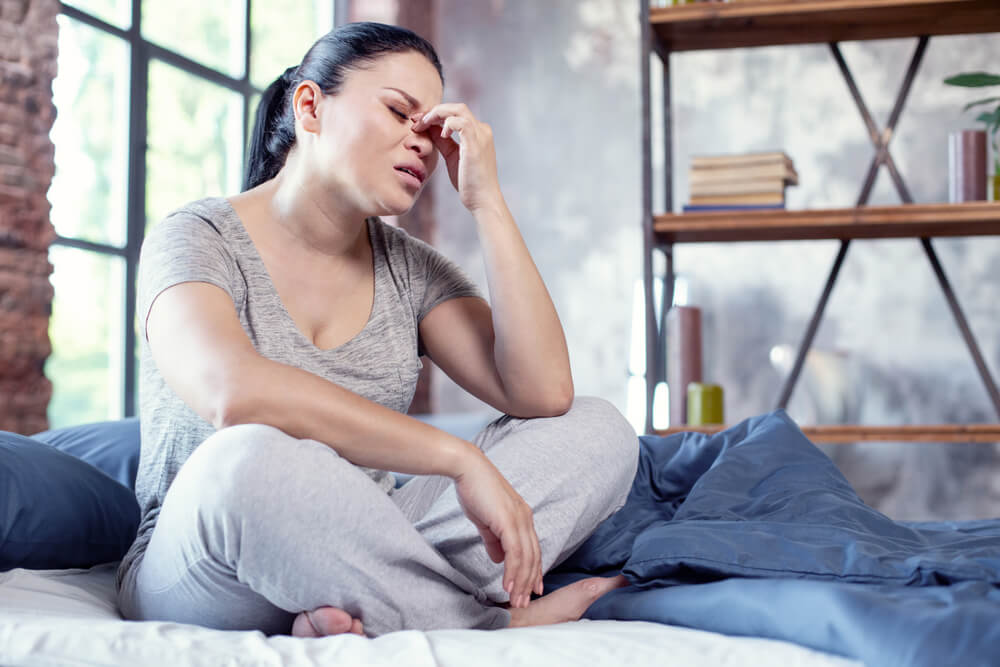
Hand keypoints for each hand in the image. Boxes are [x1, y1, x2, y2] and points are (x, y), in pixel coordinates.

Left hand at [412, 103, 501, 212]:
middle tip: (415, 120)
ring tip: (422, 125)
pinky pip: (461, 122)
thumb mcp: (451, 155)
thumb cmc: (469, 182)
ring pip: (458, 109)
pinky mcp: (476, 144)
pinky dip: (447, 124)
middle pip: (455, 107)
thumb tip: (428, 127)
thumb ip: (442, 140)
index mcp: (477, 132)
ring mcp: (481, 135)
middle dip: (433, 111)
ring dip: (436, 114)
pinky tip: (441, 135)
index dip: (434, 114)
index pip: (454, 113)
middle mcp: (482, 130)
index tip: (417, 121)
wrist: (482, 200)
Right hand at [451, 449, 542, 608]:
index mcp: (522, 517)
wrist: (466, 468)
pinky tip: (507, 584)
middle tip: (524, 602)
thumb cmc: (474, 490)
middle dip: (529, 582)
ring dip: (521, 581)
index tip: (532, 589)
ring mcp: (519, 519)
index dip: (533, 571)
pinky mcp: (509, 520)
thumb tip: (498, 558)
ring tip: (516, 600)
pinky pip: (515, 552)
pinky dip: (513, 570)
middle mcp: (525, 518)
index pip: (532, 550)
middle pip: (533, 557)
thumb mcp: (485, 520)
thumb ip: (493, 540)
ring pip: (526, 558)